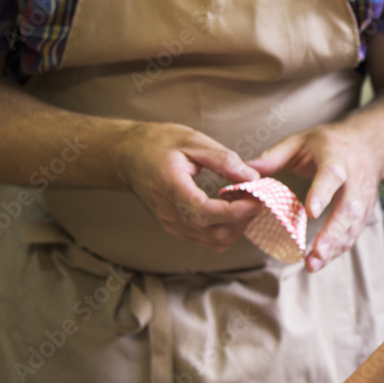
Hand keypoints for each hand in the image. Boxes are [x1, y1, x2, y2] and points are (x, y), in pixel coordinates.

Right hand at [114, 122, 260, 249]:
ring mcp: (170, 224)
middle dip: (242, 219)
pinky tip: (230, 210)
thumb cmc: (158, 144)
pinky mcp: (174, 228)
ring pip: (213, 241)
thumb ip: (223, 160)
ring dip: (236, 226)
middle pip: (214, 232)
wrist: (126, 157)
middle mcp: (169, 212)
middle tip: (256, 197)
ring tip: (243, 202)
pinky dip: (225, 230)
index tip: (257, 200)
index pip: (206, 212)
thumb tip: (252, 178)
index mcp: (171, 187)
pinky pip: (206, 240)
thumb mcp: (192, 141)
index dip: (236, 211)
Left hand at [248, 123, 383, 272]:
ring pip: (353, 225)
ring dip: (334, 247)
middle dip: (332, 232)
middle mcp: (354, 179)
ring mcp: (362, 198)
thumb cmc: (329, 144)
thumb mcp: (300, 141)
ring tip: (314, 264)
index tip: (310, 213)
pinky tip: (321, 261)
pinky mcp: (364, 212)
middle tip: (315, 252)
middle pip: (348, 208)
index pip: (332, 175)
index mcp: (336, 157)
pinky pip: (353, 233)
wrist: (368, 146)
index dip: (323, 193)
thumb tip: (246, 172)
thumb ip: (273, 156)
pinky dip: (338, 249)